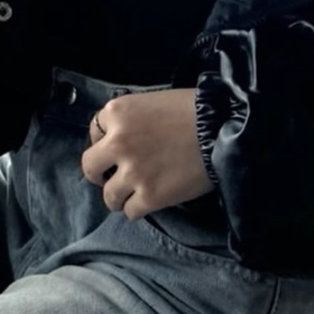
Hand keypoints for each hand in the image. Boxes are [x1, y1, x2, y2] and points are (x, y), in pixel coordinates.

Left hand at [80, 88, 213, 219]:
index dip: (106, 142)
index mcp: (117, 112)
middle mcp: (117, 142)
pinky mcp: (150, 197)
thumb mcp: (151, 102)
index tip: (119, 148)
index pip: (94, 132)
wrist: (223, 128)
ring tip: (135, 191)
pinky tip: (151, 199)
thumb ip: (130, 120)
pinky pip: (130, 211)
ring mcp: (132, 171)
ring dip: (120, 194)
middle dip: (101, 172)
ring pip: (108, 196)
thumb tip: (118, 139)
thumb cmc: (191, 109)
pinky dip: (139, 208)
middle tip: (115, 175)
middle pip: (90, 167)